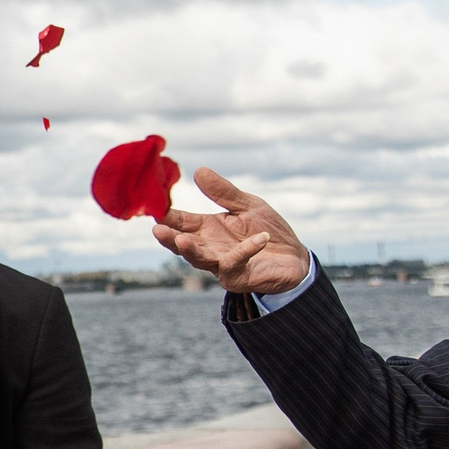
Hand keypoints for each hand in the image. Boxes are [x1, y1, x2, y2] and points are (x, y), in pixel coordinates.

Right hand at [152, 167, 310, 295]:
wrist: (295, 258)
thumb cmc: (268, 230)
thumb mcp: (248, 205)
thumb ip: (224, 192)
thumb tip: (199, 170)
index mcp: (206, 228)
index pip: (181, 221)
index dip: (167, 215)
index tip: (154, 205)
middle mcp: (209, 247)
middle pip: (182, 243)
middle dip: (169, 237)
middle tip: (157, 229)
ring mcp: (221, 265)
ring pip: (200, 259)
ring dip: (190, 251)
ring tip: (182, 241)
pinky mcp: (238, 277)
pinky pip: (236, 263)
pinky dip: (246, 250)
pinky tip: (259, 239)